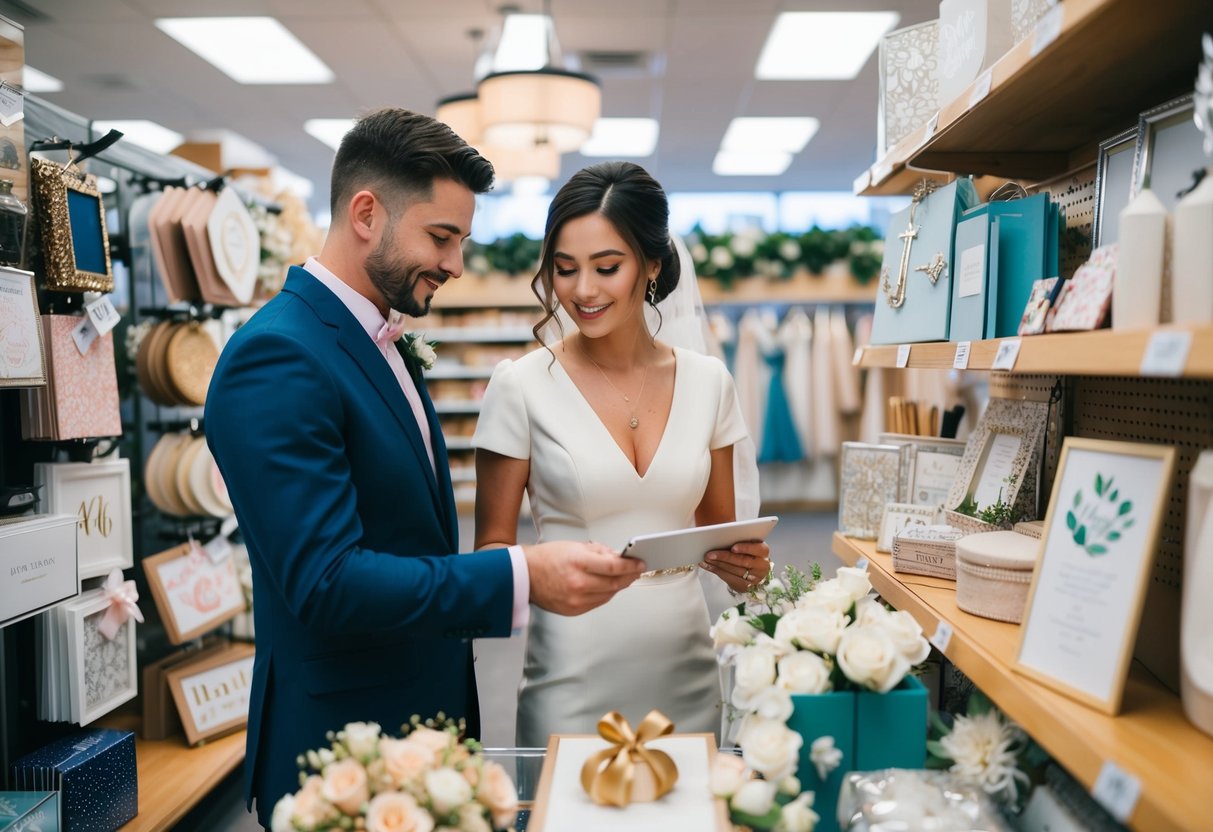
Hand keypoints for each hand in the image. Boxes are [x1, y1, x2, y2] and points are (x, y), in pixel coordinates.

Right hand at [523, 541, 646, 615]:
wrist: (525, 575)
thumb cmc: (547, 558)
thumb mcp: (574, 546)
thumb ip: (599, 552)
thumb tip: (619, 557)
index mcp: (578, 562)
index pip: (613, 566)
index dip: (630, 565)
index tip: (640, 563)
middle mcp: (577, 583)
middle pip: (614, 582)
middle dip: (629, 576)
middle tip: (637, 570)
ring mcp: (575, 599)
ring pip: (608, 594)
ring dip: (620, 586)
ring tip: (626, 578)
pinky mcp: (573, 610)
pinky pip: (598, 602)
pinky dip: (606, 594)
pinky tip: (610, 587)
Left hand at [700, 540, 770, 592]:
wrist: (754, 570)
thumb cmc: (748, 552)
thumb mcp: (748, 544)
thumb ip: (739, 540)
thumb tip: (720, 536)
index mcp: (763, 551)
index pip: (756, 549)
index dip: (745, 548)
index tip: (733, 547)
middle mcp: (762, 565)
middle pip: (742, 561)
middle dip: (724, 557)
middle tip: (709, 554)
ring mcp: (755, 578)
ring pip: (734, 571)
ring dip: (717, 565)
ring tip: (706, 559)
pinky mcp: (745, 586)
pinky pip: (729, 579)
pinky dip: (716, 571)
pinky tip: (707, 566)